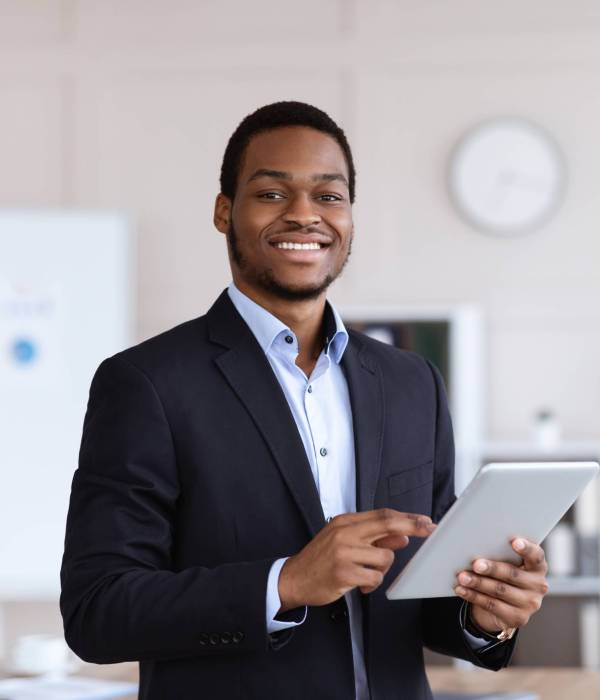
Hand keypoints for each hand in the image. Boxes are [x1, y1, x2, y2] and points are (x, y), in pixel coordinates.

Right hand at [278, 509, 435, 611]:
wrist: (294, 578)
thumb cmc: (321, 560)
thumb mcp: (344, 542)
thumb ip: (373, 539)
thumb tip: (402, 537)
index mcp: (345, 522)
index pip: (382, 515)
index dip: (407, 518)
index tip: (425, 521)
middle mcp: (344, 533)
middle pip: (387, 525)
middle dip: (412, 526)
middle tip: (430, 529)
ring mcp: (343, 552)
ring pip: (385, 557)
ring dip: (382, 569)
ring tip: (367, 574)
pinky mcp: (343, 573)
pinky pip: (375, 577)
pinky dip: (373, 583)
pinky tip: (361, 585)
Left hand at [454, 537, 548, 634]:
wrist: (507, 606)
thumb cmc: (505, 575)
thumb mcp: (508, 563)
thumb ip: (501, 555)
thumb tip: (475, 547)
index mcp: (538, 567)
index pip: (536, 555)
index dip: (527, 548)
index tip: (514, 542)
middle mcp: (538, 585)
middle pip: (513, 574)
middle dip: (492, 568)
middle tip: (475, 564)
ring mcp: (529, 604)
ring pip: (499, 590)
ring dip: (478, 583)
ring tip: (462, 577)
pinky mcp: (517, 618)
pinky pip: (491, 605)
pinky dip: (473, 596)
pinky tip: (461, 590)